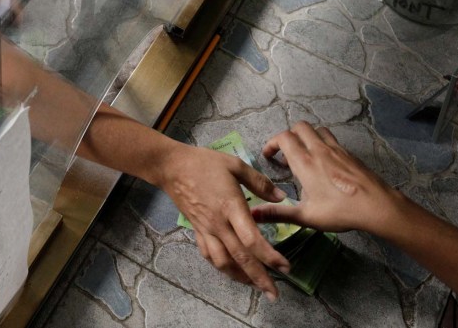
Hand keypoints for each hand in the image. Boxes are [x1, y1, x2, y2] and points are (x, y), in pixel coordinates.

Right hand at [158, 143, 290, 300]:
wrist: (172, 167)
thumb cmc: (205, 163)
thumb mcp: (235, 165)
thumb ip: (260, 183)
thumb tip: (281, 197)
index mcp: (231, 207)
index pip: (252, 240)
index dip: (270, 257)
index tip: (285, 268)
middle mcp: (219, 224)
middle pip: (240, 258)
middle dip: (259, 278)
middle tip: (273, 294)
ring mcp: (206, 230)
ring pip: (223, 262)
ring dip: (240, 277)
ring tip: (254, 285)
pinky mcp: (197, 230)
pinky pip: (209, 255)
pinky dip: (221, 266)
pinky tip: (230, 270)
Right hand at [252, 122, 396, 234]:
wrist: (377, 205)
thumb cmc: (339, 211)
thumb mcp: (306, 216)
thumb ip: (278, 214)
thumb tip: (253, 214)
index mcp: (304, 162)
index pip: (283, 138)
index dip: (272, 143)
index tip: (268, 155)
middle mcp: (319, 149)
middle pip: (300, 126)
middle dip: (288, 135)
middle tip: (285, 153)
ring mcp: (337, 149)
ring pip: (317, 130)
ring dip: (307, 136)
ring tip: (304, 154)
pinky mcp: (350, 154)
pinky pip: (332, 139)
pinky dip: (322, 143)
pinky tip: (325, 162)